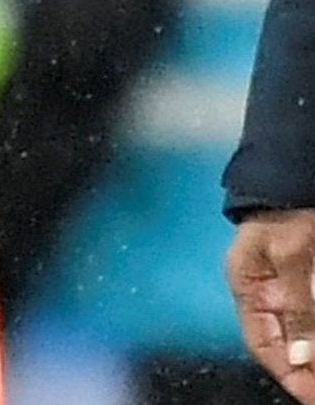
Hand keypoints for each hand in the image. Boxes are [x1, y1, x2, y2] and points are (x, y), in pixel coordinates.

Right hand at [227, 211, 314, 401]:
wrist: (297, 174)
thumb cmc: (286, 210)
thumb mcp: (290, 256)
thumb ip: (296, 305)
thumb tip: (299, 357)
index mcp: (247, 285)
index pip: (261, 342)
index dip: (285, 372)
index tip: (309, 394)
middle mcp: (265, 292)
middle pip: (283, 342)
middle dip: (304, 366)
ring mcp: (287, 288)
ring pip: (301, 331)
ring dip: (311, 350)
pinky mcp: (306, 280)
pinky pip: (308, 313)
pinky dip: (313, 330)